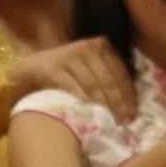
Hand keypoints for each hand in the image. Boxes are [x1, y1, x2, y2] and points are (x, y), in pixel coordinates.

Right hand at [12, 36, 137, 120]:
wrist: (33, 67)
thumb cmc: (68, 69)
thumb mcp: (91, 64)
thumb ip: (108, 74)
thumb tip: (130, 102)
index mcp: (101, 44)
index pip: (120, 71)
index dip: (128, 94)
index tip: (133, 113)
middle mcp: (87, 47)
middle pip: (108, 80)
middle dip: (118, 103)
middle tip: (124, 121)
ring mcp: (69, 57)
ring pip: (93, 85)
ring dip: (103, 106)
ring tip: (110, 121)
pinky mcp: (54, 69)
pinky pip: (74, 89)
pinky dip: (84, 102)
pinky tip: (90, 114)